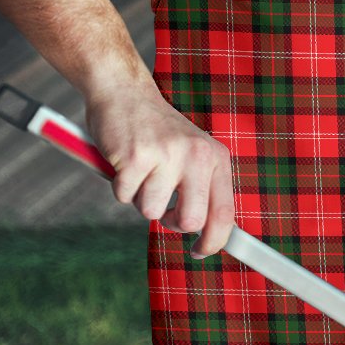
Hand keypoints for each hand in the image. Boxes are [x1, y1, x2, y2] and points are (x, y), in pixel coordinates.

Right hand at [86, 85, 234, 258]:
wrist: (124, 92)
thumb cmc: (157, 132)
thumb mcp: (192, 154)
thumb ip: (202, 189)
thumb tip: (208, 234)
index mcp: (215, 158)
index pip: (225, 213)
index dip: (214, 241)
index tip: (200, 252)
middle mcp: (197, 155)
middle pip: (191, 221)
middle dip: (171, 223)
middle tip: (162, 207)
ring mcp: (167, 155)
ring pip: (151, 212)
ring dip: (140, 198)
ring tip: (141, 171)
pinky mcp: (136, 156)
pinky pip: (124, 197)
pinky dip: (120, 186)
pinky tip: (124, 162)